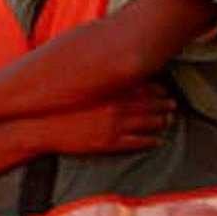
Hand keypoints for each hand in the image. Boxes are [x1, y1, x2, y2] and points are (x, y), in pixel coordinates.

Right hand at [44, 85, 175, 155]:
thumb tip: (101, 72)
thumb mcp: (77, 86)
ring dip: (161, 122)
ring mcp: (115, 126)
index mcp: (109, 90)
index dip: (155, 88)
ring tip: (168, 121)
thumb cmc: (57, 106)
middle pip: (149, 104)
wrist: (43, 128)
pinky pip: (137, 142)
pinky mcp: (110, 144)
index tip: (163, 89)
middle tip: (173, 105)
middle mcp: (116, 106)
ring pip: (147, 123)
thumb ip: (94, 78)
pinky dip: (150, 141)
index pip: (141, 86)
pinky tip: (157, 141)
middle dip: (163, 104)